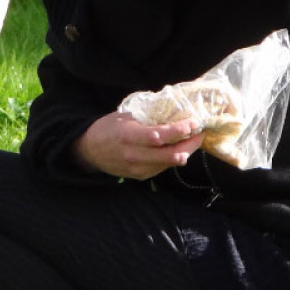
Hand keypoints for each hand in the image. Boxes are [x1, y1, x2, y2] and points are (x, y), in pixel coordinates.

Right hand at [71, 113, 203, 180]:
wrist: (89, 150)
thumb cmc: (108, 129)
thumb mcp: (125, 117)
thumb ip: (147, 118)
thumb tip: (173, 113)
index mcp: (130, 136)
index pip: (161, 136)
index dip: (180, 131)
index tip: (193, 123)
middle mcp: (135, 155)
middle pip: (171, 154)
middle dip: (190, 144)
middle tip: (200, 133)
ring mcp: (138, 168)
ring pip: (170, 163)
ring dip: (185, 152)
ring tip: (193, 140)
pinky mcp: (140, 176)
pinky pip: (162, 168)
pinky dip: (172, 158)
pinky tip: (177, 149)